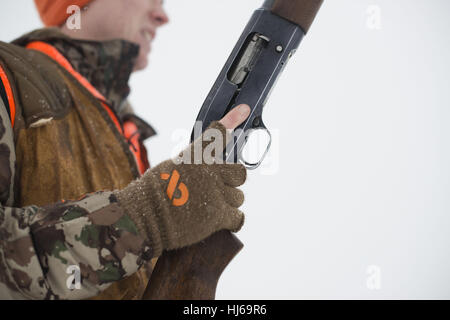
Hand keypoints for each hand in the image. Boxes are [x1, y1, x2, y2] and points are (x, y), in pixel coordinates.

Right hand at [116, 105, 250, 256]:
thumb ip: (192, 165)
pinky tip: (221, 219)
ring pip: (238, 197)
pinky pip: (238, 217)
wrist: (143, 217)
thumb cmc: (152, 194)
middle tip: (218, 188)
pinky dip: (232, 219)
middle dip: (231, 181)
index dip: (231, 120)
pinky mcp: (218, 216)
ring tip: (209, 208)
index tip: (243, 109)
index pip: (217, 135)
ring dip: (228, 203)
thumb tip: (208, 167)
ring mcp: (216, 194)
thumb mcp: (170, 167)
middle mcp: (209, 172)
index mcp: (195, 157)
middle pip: (240, 173)